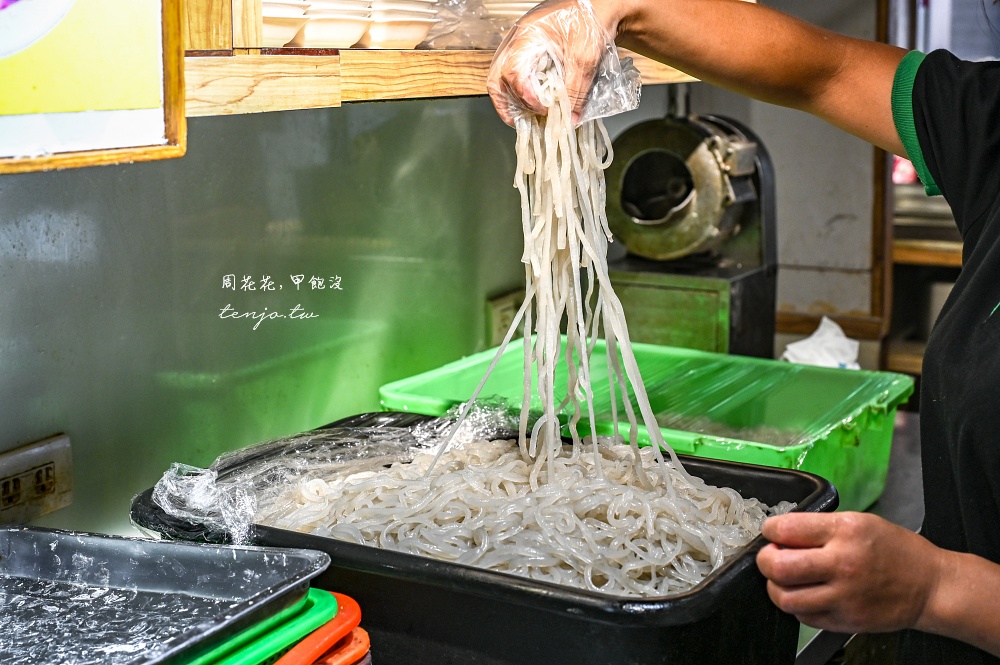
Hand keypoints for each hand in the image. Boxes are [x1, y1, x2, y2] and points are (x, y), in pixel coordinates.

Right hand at [486, 0, 620, 124]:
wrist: (599, 7)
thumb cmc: (591, 23)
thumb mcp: (586, 58)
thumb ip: (577, 90)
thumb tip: (570, 119)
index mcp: (528, 36)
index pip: (514, 72)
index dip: (526, 97)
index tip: (544, 109)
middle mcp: (517, 39)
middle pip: (497, 76)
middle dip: (507, 103)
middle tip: (521, 122)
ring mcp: (518, 43)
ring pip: (499, 76)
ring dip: (509, 99)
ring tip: (524, 117)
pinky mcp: (525, 49)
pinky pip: (510, 72)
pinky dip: (516, 91)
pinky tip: (528, 104)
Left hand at [756, 511, 943, 633]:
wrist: (930, 585)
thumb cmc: (896, 551)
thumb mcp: (859, 521)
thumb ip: (819, 526)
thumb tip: (782, 533)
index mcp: (846, 532)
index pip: (786, 529)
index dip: (770, 529)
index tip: (771, 531)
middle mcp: (843, 564)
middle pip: (778, 567)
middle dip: (765, 560)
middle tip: (770, 556)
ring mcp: (844, 596)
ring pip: (785, 598)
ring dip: (776, 586)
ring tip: (784, 578)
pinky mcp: (846, 620)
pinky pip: (803, 617)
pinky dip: (796, 605)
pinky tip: (805, 593)